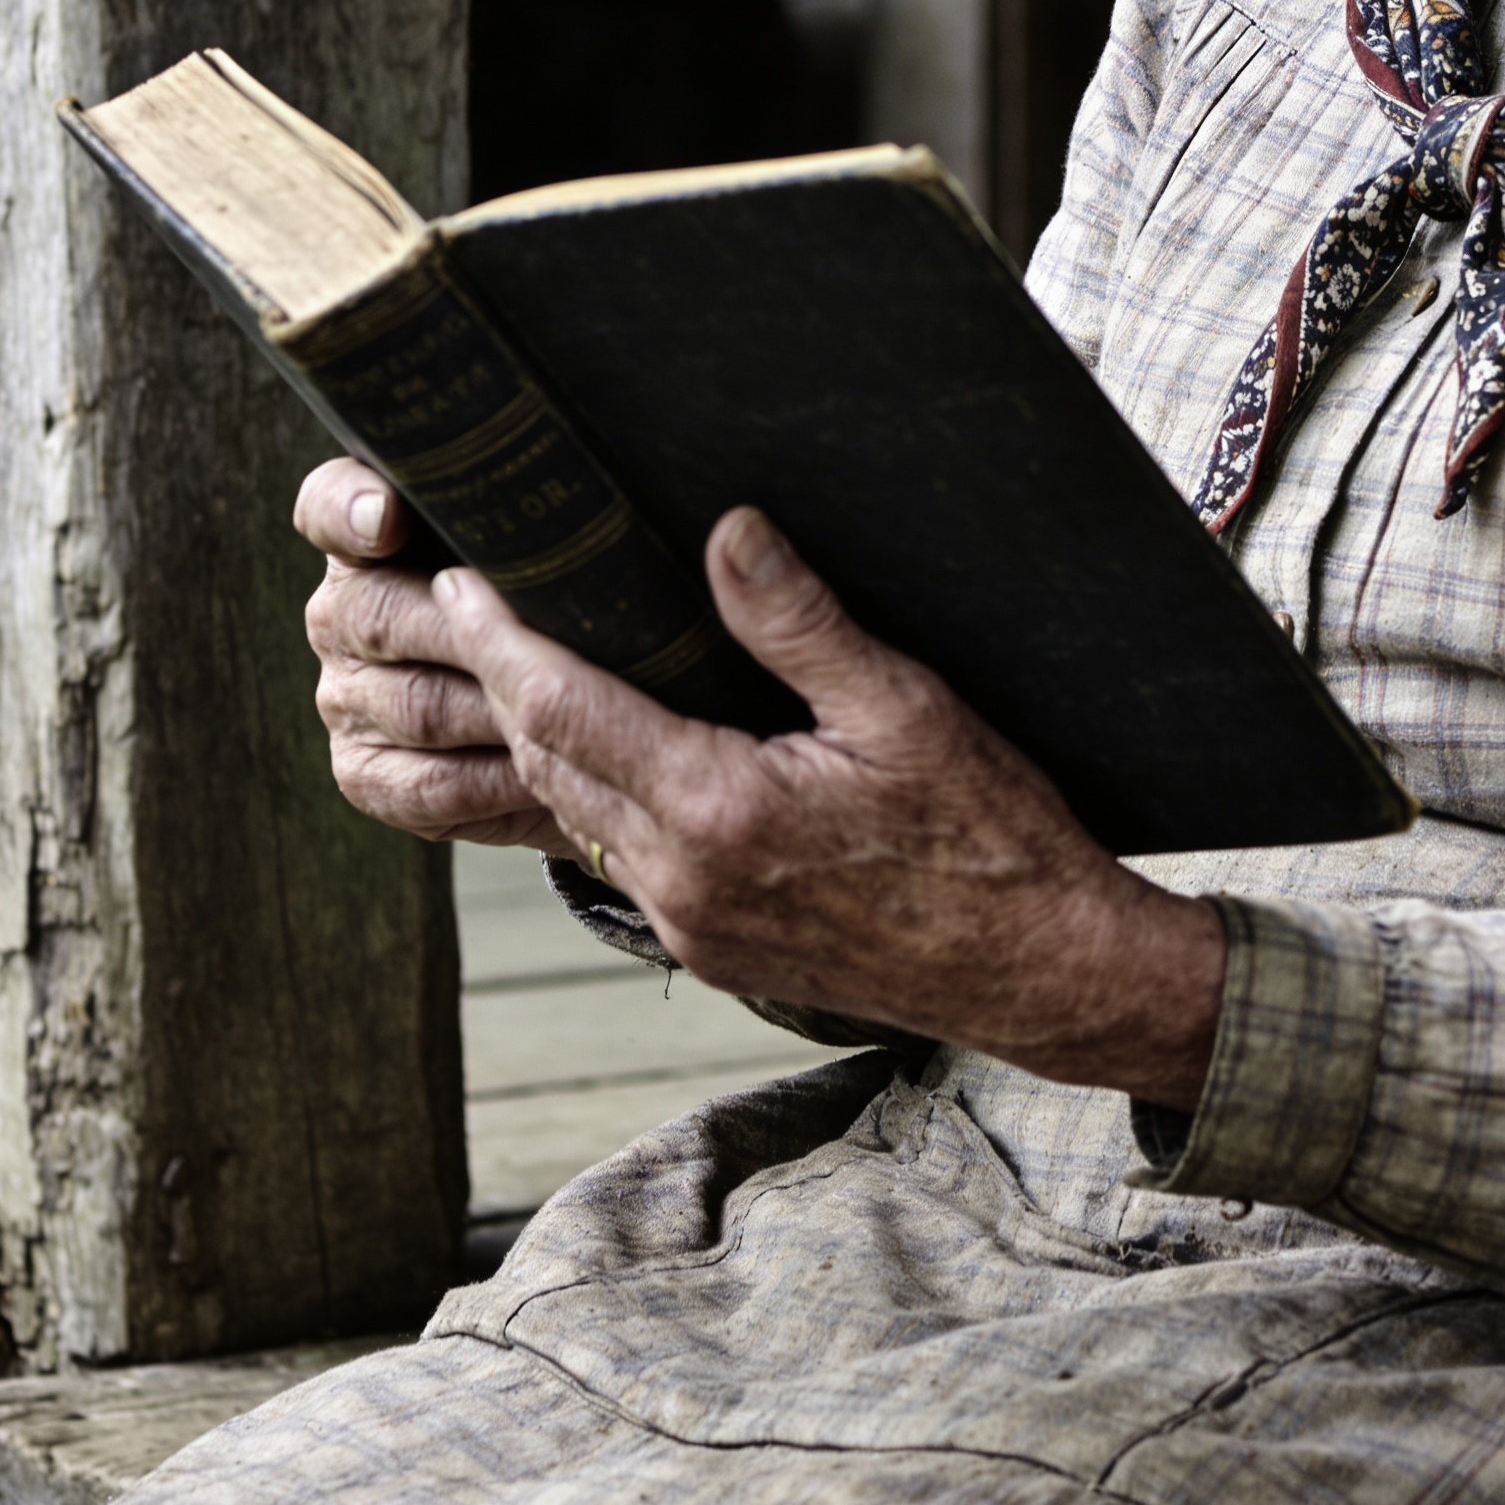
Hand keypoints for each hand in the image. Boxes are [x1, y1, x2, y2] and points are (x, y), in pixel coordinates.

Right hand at [296, 465, 577, 855]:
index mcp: (369, 533)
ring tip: (574, 707)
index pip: (330, 504)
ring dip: (503, 709)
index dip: (352, 509)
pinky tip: (552, 772)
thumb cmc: (560, 606)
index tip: (387, 517)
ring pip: (420, 705)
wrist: (565, 723)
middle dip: (474, 628)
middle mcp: (341, 613)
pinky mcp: (366, 774)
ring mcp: (346, 697)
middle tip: (548, 633)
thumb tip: (573, 480)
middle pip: (384, 615)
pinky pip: (431, 784)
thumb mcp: (551, 550)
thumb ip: (532, 512)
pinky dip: (498, 780)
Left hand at [423, 508, 1228, 1106]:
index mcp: (719, 812)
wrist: (1040, 974)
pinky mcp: (716, 952)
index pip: (563, 711)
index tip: (465, 580)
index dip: (502, 641)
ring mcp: (694, 928)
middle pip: (548, 764)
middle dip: (500, 679)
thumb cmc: (991, 838)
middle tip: (470, 602)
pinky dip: (596, 797)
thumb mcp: (906, 709)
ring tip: (520, 664)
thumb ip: (801, 623)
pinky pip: (624, 862)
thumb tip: (727, 530)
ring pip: (579, 819)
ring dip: (539, 741)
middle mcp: (684, 882)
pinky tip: (610, 753)